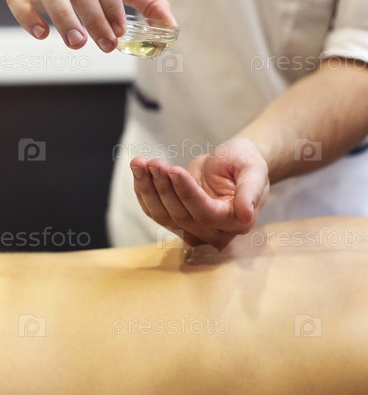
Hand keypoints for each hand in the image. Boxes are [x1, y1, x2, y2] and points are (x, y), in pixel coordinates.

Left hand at [130, 138, 269, 249]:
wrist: (234, 162)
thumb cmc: (246, 162)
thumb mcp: (254, 169)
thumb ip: (252, 190)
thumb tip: (246, 216)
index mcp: (236, 221)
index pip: (205, 213)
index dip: (187, 193)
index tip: (174, 170)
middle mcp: (214, 232)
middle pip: (181, 216)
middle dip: (164, 187)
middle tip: (154, 161)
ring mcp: (192, 229)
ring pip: (163, 215)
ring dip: (148, 188)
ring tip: (141, 162)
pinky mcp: (176, 220)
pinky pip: (153, 211)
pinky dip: (142, 190)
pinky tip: (139, 170)